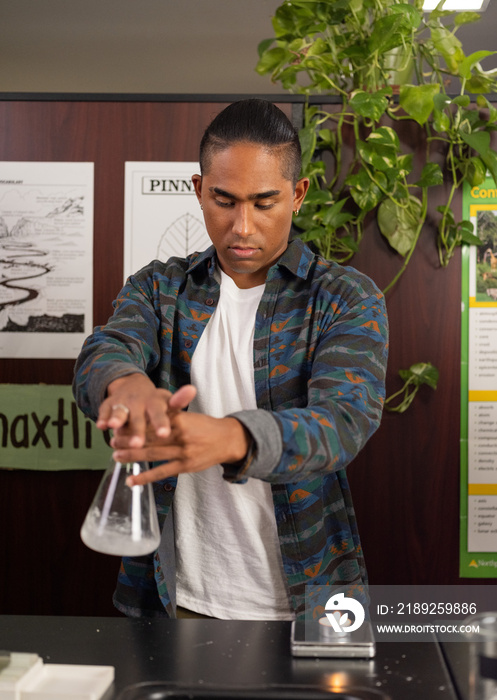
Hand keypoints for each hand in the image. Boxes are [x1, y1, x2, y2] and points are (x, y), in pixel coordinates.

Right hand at [96, 373, 195, 447]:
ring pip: (120, 412)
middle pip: (138, 418)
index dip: (160, 424)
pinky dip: (102, 417)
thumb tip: (193, 389)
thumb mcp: (167, 401)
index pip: (159, 414)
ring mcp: (122, 402)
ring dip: (117, 420)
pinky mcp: (108, 404)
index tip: (163, 434)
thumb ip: (178, 401)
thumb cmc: (154, 401)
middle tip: (138, 444)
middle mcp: (138, 402)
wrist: (131, 386)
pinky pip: (104, 410)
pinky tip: (101, 425)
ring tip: (114, 427)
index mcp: (154, 403)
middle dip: (137, 430)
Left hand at [112, 412, 250, 485]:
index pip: (154, 421)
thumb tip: (146, 412)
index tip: (120, 424)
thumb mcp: (189, 415)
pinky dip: (145, 477)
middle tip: (112, 441)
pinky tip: (131, 480)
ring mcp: (183, 452)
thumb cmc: (205, 426)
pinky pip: (162, 472)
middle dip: (129, 440)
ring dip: (133, 456)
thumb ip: (170, 412)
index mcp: (181, 419)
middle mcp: (181, 435)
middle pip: (150, 437)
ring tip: (116, 456)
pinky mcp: (185, 466)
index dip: (136, 424)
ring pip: (153, 454)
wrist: (228, 440)